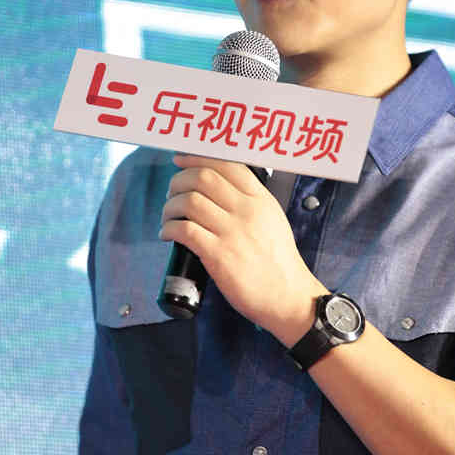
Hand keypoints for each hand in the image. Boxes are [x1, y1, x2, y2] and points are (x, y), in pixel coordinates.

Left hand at [159, 154, 324, 344]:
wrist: (287, 296)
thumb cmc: (277, 261)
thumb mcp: (272, 220)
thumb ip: (250, 202)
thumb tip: (216, 188)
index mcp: (260, 199)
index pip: (226, 164)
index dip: (197, 157)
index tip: (181, 160)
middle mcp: (247, 211)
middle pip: (202, 178)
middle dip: (178, 181)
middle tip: (172, 193)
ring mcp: (232, 232)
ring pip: (189, 201)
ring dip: (169, 206)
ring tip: (167, 217)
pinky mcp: (219, 255)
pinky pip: (184, 230)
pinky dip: (169, 228)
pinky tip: (166, 234)